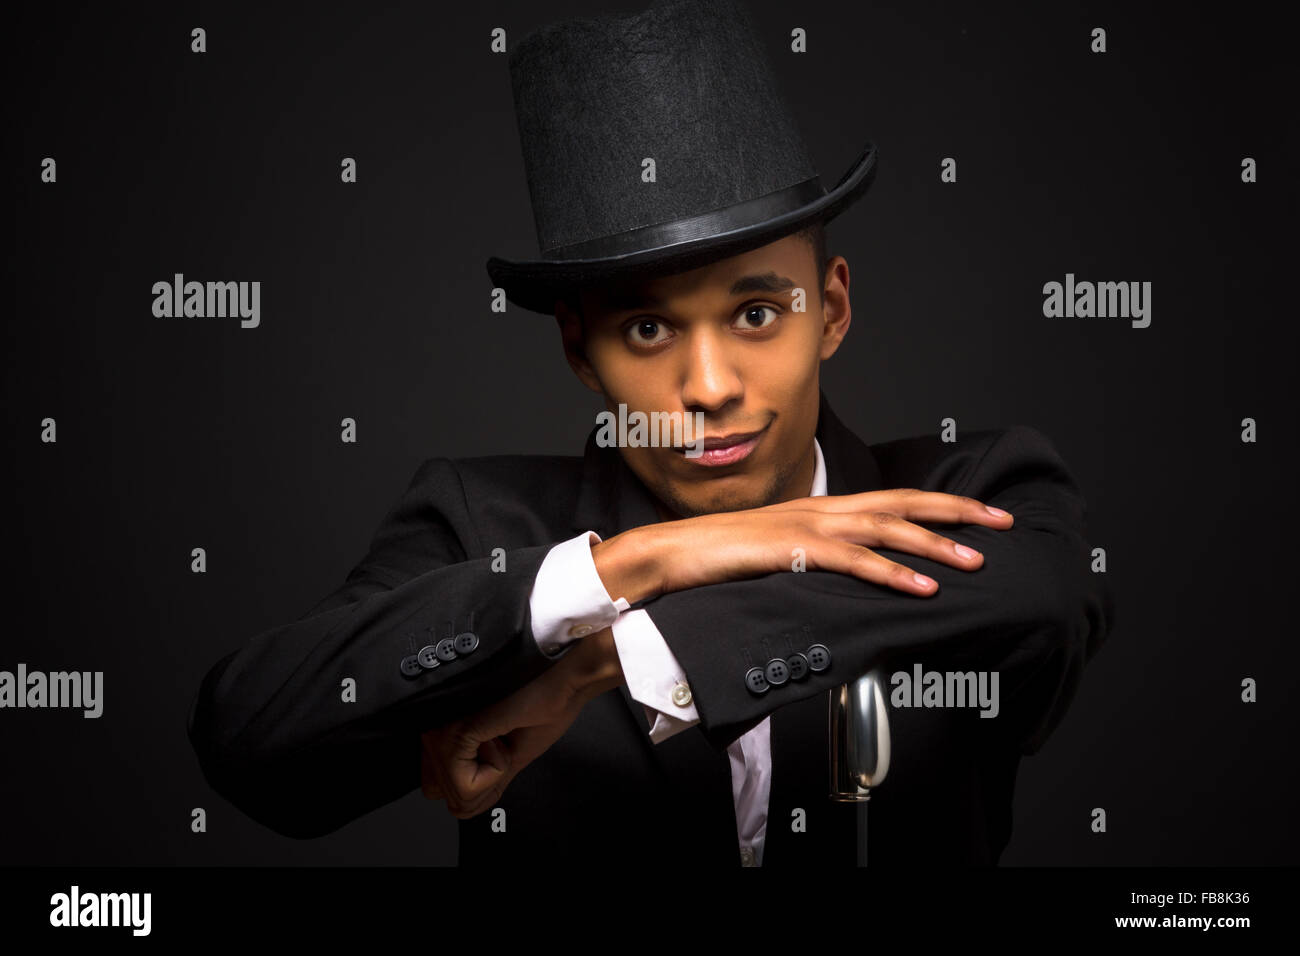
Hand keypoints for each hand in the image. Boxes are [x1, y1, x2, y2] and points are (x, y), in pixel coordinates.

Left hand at [420, 628, 622, 817]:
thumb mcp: (510, 753)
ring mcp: (446, 727)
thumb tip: (460, 808)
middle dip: (475, 787)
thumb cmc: (545, 707)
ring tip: (503, 742)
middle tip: (500, 751)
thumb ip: (481, 777)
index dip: (468, 789)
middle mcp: (439, 725)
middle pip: (436, 791)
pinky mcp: (461, 729)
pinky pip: (464, 783)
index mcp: (449, 730)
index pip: (431, 785)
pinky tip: (504, 745)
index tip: (497, 759)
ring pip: (450, 789)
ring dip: (485, 778)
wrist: (565, 683)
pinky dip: (493, 774)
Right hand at [593, 489, 1013, 603]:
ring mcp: (805, 525)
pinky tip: (920, 587)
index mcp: (820, 507)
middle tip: (1003, 522)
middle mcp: (820, 508)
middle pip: (902, 502)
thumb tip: (850, 574)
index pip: (893, 500)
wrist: (666, 554)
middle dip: (957, 511)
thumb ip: (814, 557)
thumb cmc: (717, 558)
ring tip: (975, 561)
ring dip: (935, 544)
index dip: (941, 504)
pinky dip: (891, 572)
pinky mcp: (789, 549)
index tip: (982, 514)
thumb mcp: (778, 555)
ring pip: (885, 528)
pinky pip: (851, 560)